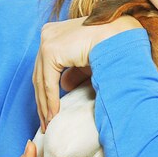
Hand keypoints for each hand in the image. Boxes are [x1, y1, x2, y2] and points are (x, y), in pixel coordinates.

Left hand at [33, 15, 141, 130]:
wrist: (118, 36)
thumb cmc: (109, 45)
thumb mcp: (87, 63)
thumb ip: (74, 73)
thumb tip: (64, 86)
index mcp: (54, 33)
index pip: (44, 67)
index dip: (45, 91)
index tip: (48, 110)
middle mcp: (47, 34)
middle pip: (40, 75)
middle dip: (42, 101)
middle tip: (45, 122)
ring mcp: (47, 41)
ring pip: (41, 81)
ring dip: (45, 105)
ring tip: (49, 123)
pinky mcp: (50, 50)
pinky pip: (48, 82)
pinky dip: (51, 100)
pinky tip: (54, 114)